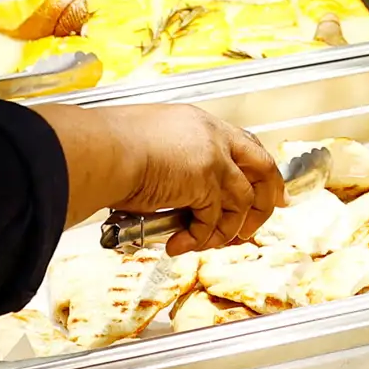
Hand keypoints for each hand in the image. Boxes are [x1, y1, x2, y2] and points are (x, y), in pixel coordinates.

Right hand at [34, 101, 284, 252]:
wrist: (101, 150)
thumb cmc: (107, 146)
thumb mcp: (147, 145)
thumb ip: (167, 164)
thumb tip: (166, 190)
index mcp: (199, 124)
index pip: (242, 145)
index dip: (256, 170)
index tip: (267, 189)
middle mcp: (213, 137)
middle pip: (262, 167)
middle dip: (266, 200)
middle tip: (255, 226)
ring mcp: (214, 158)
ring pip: (242, 201)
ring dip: (225, 230)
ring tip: (204, 244)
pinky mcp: (207, 182)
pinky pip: (214, 221)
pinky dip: (199, 238)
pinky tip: (178, 244)